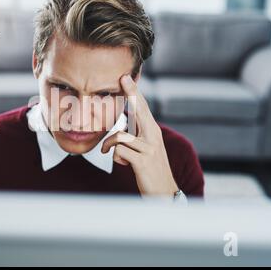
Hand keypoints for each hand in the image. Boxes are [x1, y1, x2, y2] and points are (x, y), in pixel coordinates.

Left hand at [102, 75, 178, 196]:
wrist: (164, 192)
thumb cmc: (151, 168)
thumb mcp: (145, 149)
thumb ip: (134, 136)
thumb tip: (119, 129)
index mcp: (152, 131)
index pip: (142, 107)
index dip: (134, 92)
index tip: (126, 77)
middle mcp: (153, 136)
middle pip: (139, 110)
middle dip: (131, 94)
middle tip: (123, 78)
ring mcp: (149, 148)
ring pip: (120, 135)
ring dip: (109, 144)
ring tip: (106, 151)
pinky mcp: (142, 161)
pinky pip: (120, 151)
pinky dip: (115, 157)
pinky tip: (122, 163)